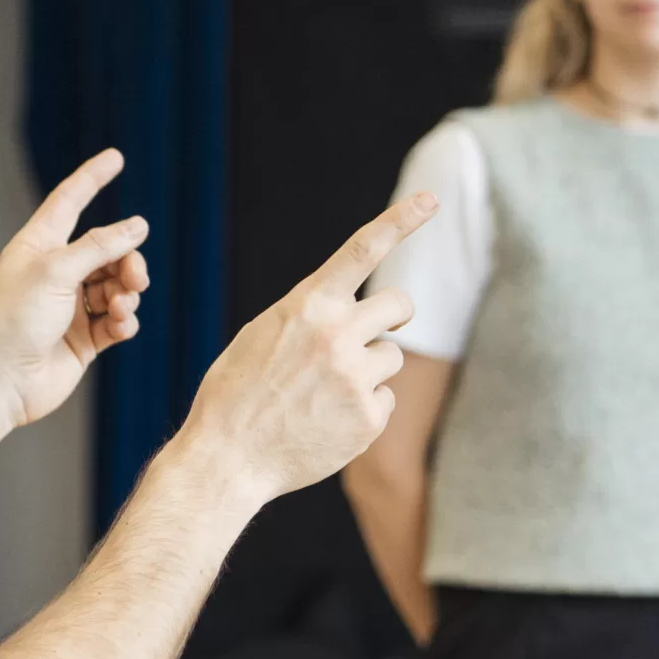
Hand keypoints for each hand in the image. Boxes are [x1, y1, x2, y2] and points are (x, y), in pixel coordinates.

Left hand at [0, 149, 150, 431]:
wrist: (2, 383)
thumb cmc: (14, 322)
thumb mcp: (57, 272)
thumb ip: (100, 246)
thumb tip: (138, 226)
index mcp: (38, 248)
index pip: (69, 202)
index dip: (92, 178)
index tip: (116, 157)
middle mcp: (55, 273)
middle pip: (106, 250)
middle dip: (127, 260)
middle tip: (135, 277)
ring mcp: (71, 307)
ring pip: (117, 285)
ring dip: (127, 293)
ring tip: (122, 307)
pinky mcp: (84, 338)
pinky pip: (117, 320)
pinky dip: (124, 321)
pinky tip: (120, 326)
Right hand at [177, 193, 436, 506]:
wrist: (228, 458)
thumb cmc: (238, 393)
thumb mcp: (263, 335)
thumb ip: (310, 315)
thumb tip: (349, 311)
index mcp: (308, 305)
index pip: (363, 249)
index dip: (401, 220)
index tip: (431, 199)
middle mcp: (337, 333)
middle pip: (399, 304)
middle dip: (389, 316)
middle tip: (365, 334)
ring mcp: (356, 377)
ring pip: (392, 356)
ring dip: (369, 369)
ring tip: (325, 393)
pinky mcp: (370, 418)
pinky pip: (385, 399)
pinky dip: (362, 410)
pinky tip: (327, 423)